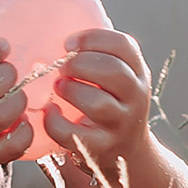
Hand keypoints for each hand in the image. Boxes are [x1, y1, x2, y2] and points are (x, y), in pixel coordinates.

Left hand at [43, 28, 156, 176]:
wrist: (128, 153)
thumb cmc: (112, 105)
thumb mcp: (117, 79)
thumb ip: (99, 56)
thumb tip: (60, 35)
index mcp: (137, 72)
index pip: (123, 46)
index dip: (93, 39)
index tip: (69, 43)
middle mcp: (135, 97)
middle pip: (114, 72)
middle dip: (81, 64)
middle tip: (62, 67)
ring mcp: (121, 124)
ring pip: (98, 104)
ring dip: (72, 90)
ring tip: (59, 87)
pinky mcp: (102, 148)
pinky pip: (75, 135)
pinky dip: (55, 122)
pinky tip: (50, 111)